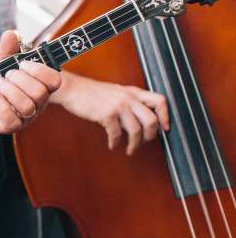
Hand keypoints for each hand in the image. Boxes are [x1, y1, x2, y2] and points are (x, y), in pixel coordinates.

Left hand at [0, 32, 60, 140]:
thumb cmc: (0, 85)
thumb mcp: (3, 65)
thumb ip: (8, 51)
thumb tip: (11, 33)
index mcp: (42, 87)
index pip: (55, 80)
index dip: (39, 70)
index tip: (22, 63)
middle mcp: (38, 104)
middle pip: (40, 93)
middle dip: (19, 79)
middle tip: (6, 75)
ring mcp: (26, 117)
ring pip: (27, 106)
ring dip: (8, 90)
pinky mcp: (11, 127)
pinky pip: (12, 120)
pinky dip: (2, 105)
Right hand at [52, 72, 168, 154]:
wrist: (72, 89)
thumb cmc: (91, 92)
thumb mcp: (116, 92)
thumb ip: (130, 101)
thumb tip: (139, 120)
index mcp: (133, 92)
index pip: (160, 101)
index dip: (166, 116)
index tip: (165, 128)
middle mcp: (129, 98)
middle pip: (151, 120)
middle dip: (150, 136)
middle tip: (145, 142)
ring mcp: (118, 106)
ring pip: (136, 131)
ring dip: (134, 145)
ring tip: (130, 149)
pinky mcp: (107, 114)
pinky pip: (116, 134)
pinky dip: (115, 143)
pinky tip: (113, 144)